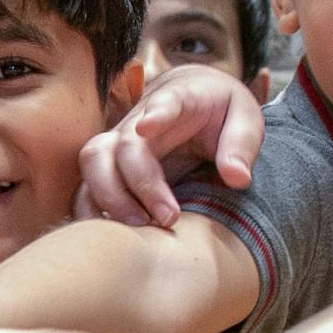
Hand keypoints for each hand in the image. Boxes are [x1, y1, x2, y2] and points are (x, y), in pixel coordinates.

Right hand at [78, 62, 264, 226]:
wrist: (193, 97)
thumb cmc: (221, 111)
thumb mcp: (245, 119)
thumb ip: (241, 145)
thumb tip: (237, 179)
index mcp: (178, 100)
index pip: (164, 103)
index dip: (155, 114)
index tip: (147, 127)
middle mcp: (138, 121)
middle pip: (118, 145)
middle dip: (137, 184)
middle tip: (167, 218)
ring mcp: (118, 142)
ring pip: (92, 164)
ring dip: (109, 199)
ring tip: (141, 228)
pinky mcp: (110, 165)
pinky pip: (86, 186)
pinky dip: (91, 211)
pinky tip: (111, 235)